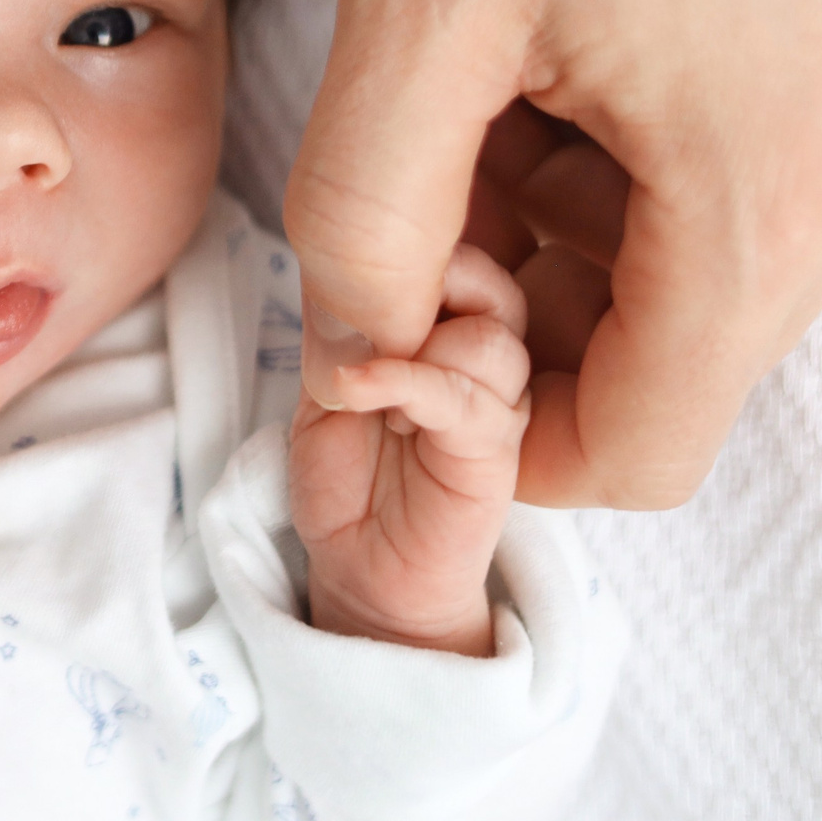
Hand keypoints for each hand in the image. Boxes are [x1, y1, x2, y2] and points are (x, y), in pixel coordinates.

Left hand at [279, 0, 821, 509]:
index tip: (401, 318)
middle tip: (418, 165)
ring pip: (691, 270)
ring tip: (481, 76)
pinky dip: (625, 159)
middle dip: (518, 303)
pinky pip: (734, 182)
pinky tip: (553, 44)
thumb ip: (368, 209)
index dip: (494, 425)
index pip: (638, 451)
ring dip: (562, 222)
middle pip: (663, 358)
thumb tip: (356, 346)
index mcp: (765, 206)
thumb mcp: (420, 2)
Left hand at [288, 245, 528, 656]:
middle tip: (367, 314)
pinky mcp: (494, 455)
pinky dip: (402, 380)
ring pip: (495, 333)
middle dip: (430, 278)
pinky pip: (468, 397)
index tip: (344, 277)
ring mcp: (497, 405)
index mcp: (450, 331)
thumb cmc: (345, 476)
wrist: (360, 571)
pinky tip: (355, 394)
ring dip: (415, 339)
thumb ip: (342, 319)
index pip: (461, 252)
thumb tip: (338, 250)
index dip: (410, 249)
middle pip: (495, 279)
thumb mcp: (325, 379)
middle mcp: (484, 361)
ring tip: (358, 380)